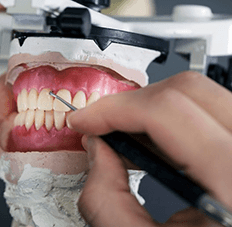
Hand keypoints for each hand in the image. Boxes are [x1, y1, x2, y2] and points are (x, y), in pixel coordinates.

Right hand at [67, 71, 231, 225]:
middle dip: (131, 104)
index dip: (114, 110)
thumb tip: (96, 151)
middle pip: (187, 92)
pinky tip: (150, 144)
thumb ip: (107, 200)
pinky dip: (170, 121)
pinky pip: (208, 115)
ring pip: (199, 97)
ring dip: (150, 110)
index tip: (85, 120)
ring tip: (122, 137)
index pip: (167, 113)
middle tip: (101, 124)